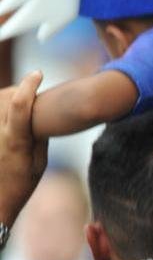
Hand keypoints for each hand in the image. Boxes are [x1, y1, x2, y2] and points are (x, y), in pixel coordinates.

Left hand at [0, 70, 44, 225]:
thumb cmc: (20, 186)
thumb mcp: (39, 163)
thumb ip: (39, 137)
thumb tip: (41, 116)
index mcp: (15, 141)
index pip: (19, 105)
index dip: (29, 85)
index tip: (38, 73)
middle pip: (4, 98)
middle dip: (17, 90)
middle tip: (29, 89)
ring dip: (7, 98)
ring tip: (18, 102)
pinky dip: (4, 110)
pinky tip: (8, 114)